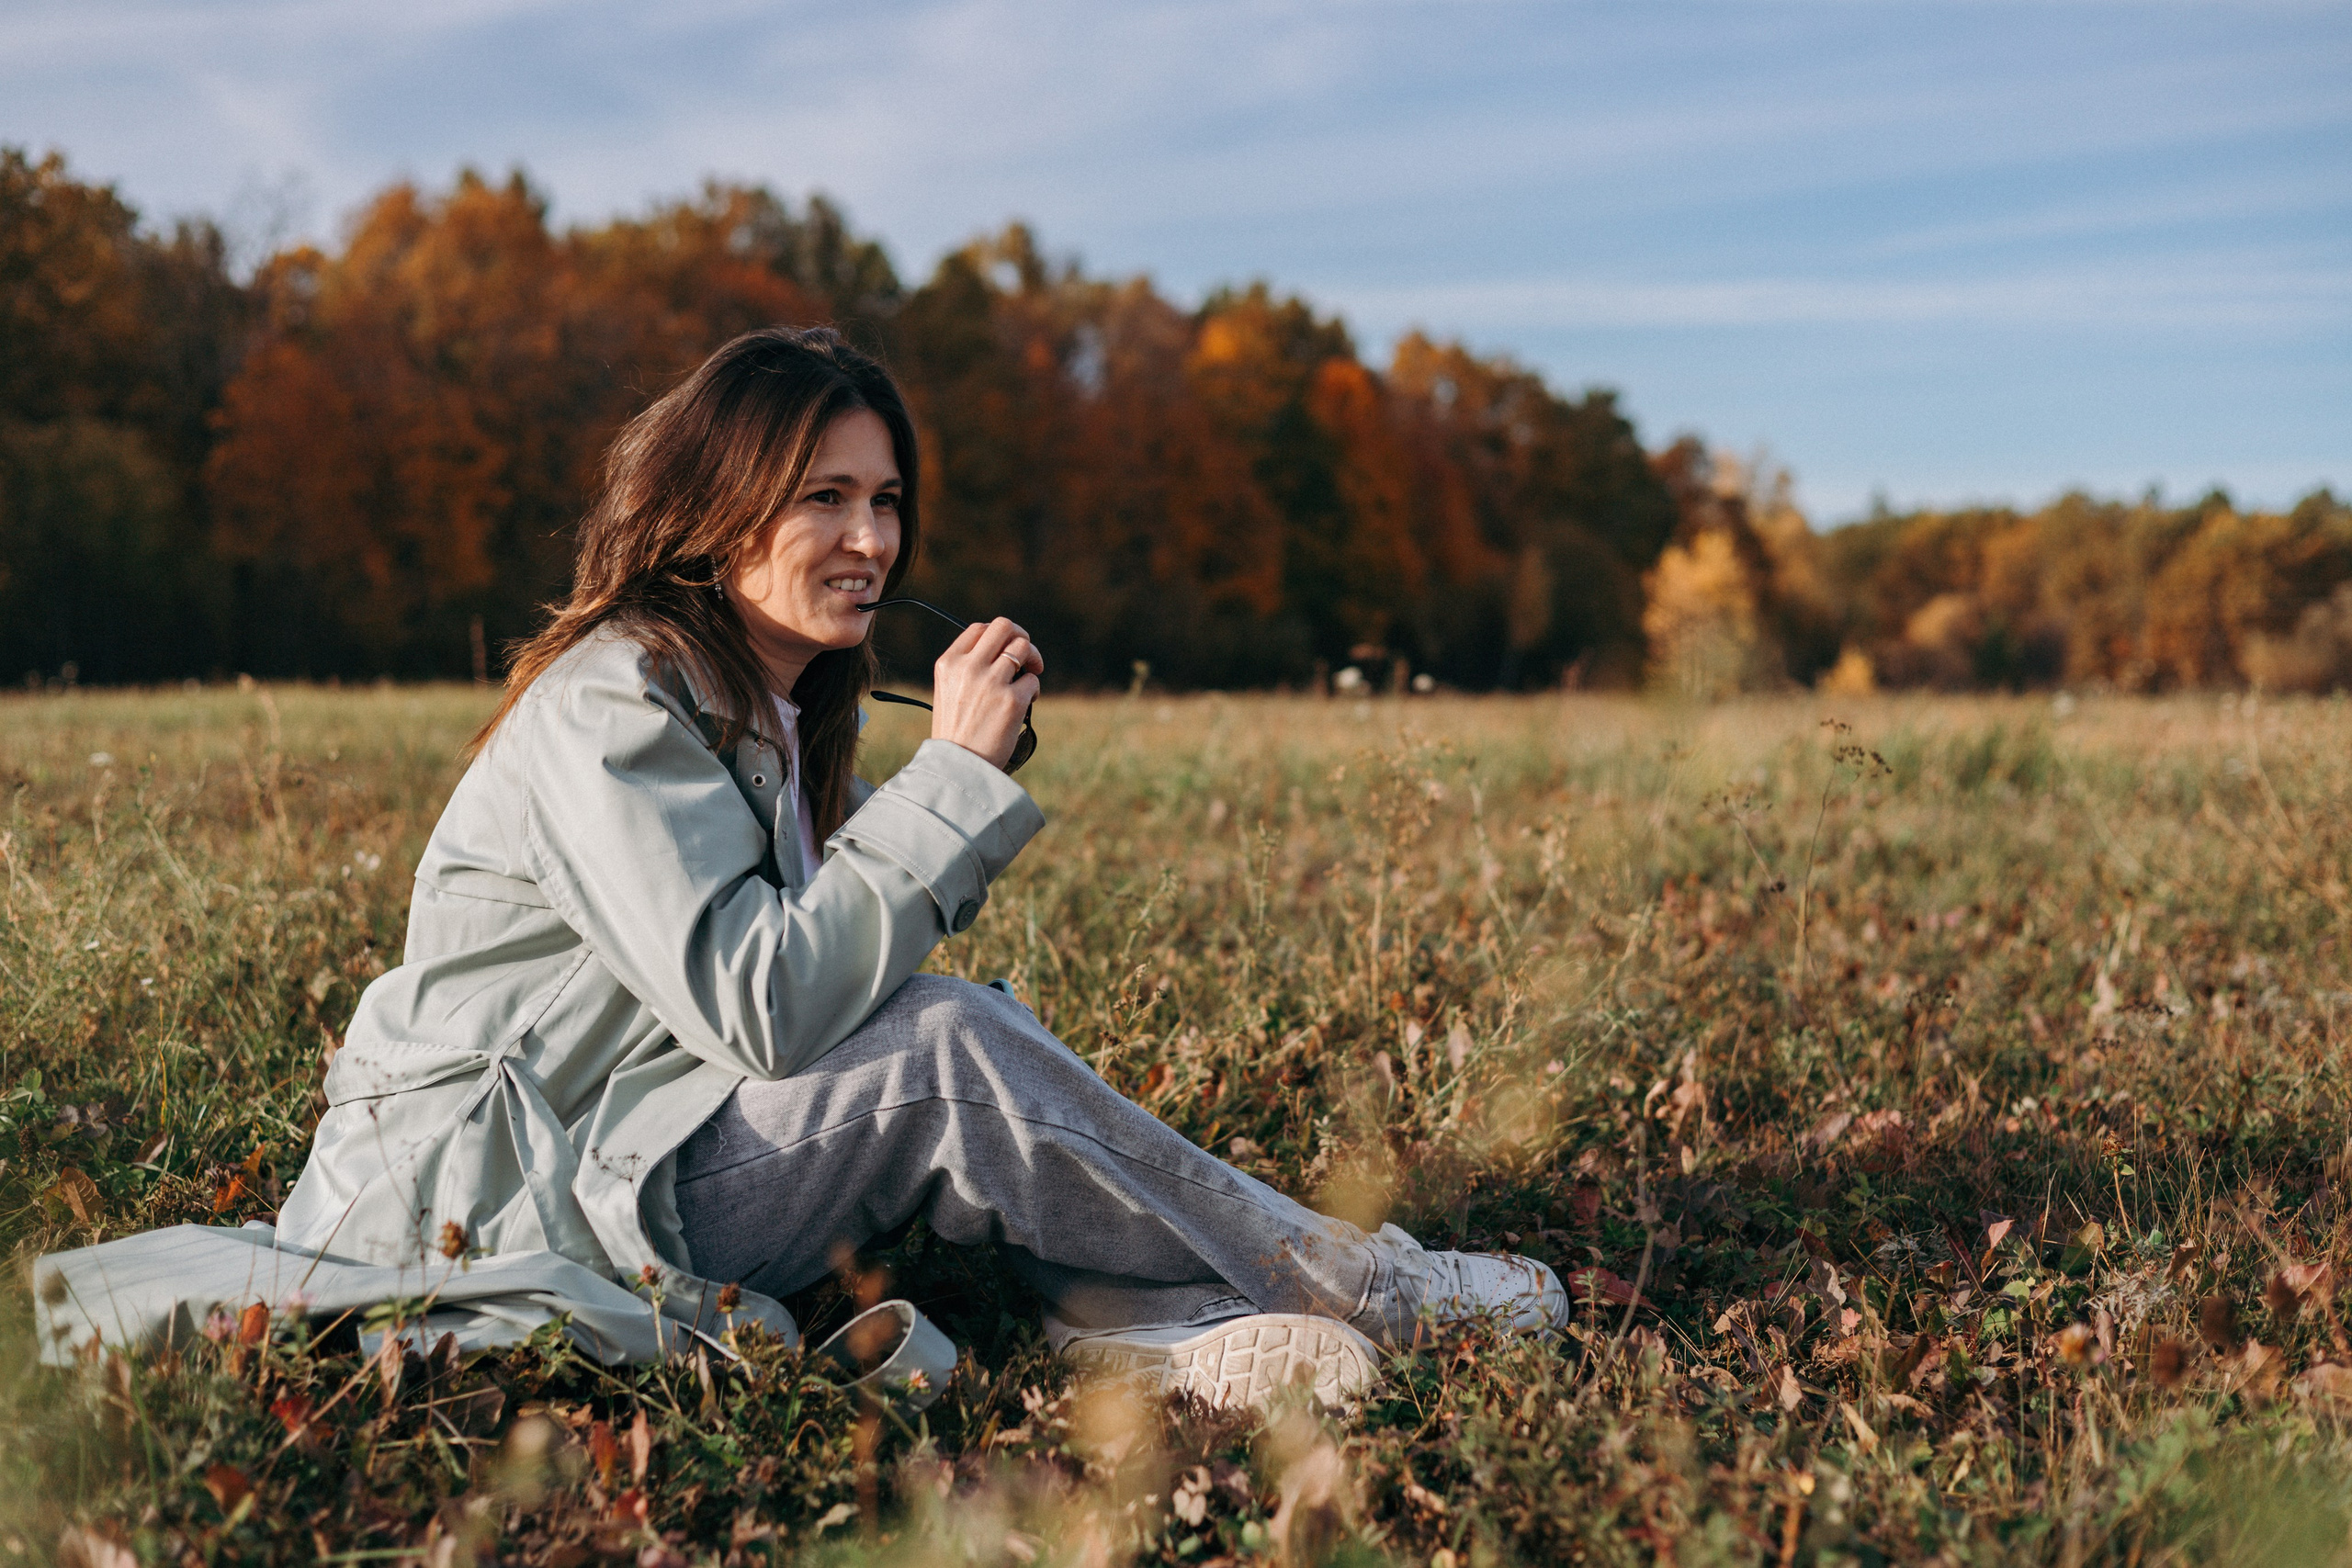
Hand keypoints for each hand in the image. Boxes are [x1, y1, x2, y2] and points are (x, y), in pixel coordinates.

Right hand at [930, 617, 1041, 770]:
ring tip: (1028, 679)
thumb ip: (967, 667)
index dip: (999, 634)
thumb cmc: (956, 732)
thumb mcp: (948, 691)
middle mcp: (969, 667)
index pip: (979, 628)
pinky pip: (1033, 680)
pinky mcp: (1012, 700)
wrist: (958, 766)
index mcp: (949, 663)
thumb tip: (1002, 649)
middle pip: (1005, 626)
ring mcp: (991, 682)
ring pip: (1024, 648)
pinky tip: (1026, 702)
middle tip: (1027, 656)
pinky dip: (1034, 689)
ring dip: (1033, 661)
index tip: (1006, 647)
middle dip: (1022, 637)